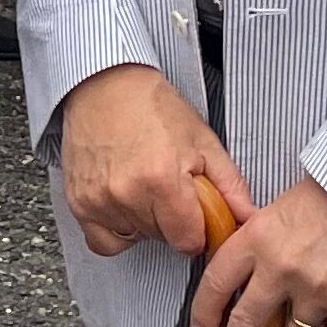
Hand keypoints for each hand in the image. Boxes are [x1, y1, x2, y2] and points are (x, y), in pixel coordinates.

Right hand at [51, 64, 252, 261]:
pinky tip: (124, 205)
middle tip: (170, 189)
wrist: (105, 85)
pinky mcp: (79, 203)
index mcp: (161, 180)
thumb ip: (230, 185)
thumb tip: (248, 217)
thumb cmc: (151, 106)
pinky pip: (103, 241)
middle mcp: (126, 194)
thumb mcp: (202, 140)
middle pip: (162, 239)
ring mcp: (98, 201)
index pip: (188, 241)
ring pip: (135, 239)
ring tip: (145, 188)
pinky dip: (117, 230)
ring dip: (145, 223)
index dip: (198, 231)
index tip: (197, 217)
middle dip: (172, 221)